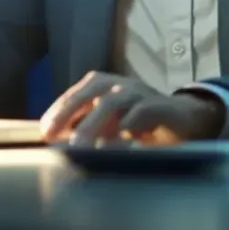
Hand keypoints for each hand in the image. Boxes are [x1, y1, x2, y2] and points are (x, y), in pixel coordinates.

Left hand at [39, 72, 224, 146]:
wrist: (184, 118)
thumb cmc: (139, 120)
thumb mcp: (110, 122)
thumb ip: (87, 125)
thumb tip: (58, 139)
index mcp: (103, 85)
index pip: (75, 94)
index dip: (58, 111)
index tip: (44, 131)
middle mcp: (120, 85)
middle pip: (90, 93)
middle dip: (68, 112)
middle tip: (53, 134)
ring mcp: (140, 93)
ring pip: (112, 103)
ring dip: (94, 124)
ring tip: (80, 145)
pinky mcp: (160, 106)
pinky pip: (142, 111)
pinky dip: (129, 122)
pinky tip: (119, 136)